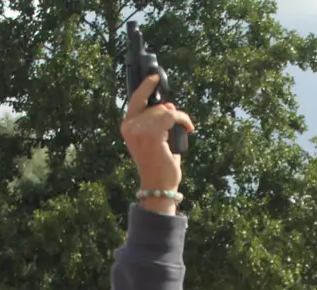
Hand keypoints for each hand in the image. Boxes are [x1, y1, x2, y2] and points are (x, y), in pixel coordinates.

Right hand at [122, 74, 194, 208]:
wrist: (158, 186)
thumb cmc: (158, 165)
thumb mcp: (157, 139)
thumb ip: (159, 121)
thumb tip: (169, 105)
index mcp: (127, 127)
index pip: (135, 100)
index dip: (145, 87)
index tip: (154, 76)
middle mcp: (130, 127)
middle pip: (154, 105)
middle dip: (169, 111)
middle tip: (180, 122)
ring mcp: (140, 130)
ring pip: (164, 111)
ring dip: (178, 117)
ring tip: (184, 127)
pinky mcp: (152, 135)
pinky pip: (172, 117)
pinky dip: (184, 120)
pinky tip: (189, 128)